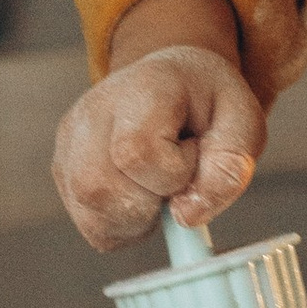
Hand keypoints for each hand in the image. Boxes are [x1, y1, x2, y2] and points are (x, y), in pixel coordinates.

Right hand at [54, 37, 264, 249]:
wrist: (176, 82)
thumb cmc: (210, 104)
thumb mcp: (243, 123)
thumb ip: (228, 167)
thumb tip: (186, 216)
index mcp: (143, 87)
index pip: (135, 153)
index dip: (175, 172)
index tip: (193, 151)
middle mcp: (93, 109)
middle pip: (98, 187)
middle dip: (150, 202)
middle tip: (177, 173)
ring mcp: (70, 139)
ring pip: (90, 212)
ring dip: (136, 218)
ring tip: (160, 184)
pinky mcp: (63, 166)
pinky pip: (91, 225)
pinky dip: (123, 225)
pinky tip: (142, 194)